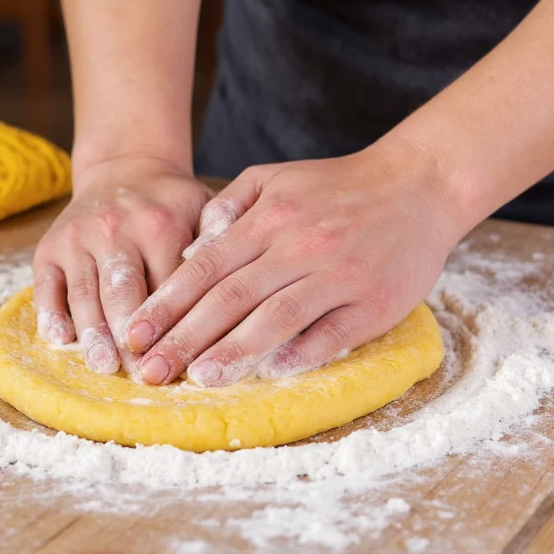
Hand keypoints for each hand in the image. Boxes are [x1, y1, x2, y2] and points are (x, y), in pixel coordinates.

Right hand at [33, 154, 212, 374]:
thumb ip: (217, 244)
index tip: (184, 361)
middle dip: (132, 337)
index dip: (176, 325)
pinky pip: (47, 285)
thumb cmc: (171, 203)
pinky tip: (59, 339)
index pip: (169, 285)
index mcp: (160, 224)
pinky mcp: (50, 246)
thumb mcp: (204, 208)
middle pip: (123, 293)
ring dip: (94, 334)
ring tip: (104, 368)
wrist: (124, 168)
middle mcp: (116, 228)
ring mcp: (79, 237)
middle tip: (142, 374)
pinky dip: (50, 313)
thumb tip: (228, 290)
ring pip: (84, 293)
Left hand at [122, 147, 462, 385]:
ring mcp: (337, 274)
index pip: (205, 268)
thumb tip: (191, 249)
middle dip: (184, 337)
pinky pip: (332, 332)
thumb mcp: (274, 177)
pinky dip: (302, 352)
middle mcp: (298, 245)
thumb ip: (227, 205)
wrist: (417, 184)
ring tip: (199, 376)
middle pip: (230, 298)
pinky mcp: (372, 301)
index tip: (136, 335)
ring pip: (276, 317)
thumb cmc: (336, 186)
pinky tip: (273, 371)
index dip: (167, 304)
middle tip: (151, 370)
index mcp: (268, 219)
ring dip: (234, 351)